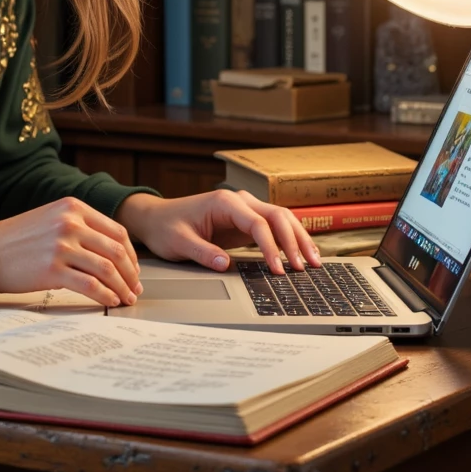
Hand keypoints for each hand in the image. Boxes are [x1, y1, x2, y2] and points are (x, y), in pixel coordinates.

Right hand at [0, 197, 143, 306]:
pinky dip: (105, 295)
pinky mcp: (52, 269)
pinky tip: (109, 302)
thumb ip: (77, 226)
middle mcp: (69, 222)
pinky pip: (90, 285)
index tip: (133, 270)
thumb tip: (108, 251)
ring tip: (125, 299)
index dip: (131, 255)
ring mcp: (61, 245)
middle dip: (131, 274)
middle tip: (134, 289)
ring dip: (122, 287)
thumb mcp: (49, 218)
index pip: (116, 231)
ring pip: (107, 268)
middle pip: (116, 250)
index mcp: (72, 207)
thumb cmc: (14, 240)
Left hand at [115, 190, 322, 277]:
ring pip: (281, 219)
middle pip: (278, 216)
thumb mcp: (178, 242)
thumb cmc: (166, 227)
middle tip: (306, 267)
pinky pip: (274, 228)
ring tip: (314, 262)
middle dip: (295, 241)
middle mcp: (239, 202)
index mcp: (225, 202)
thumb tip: (224, 264)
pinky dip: (290, 240)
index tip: (277, 270)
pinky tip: (301, 255)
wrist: (156, 218)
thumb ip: (202, 252)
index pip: (258, 223)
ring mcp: (245, 210)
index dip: (271, 247)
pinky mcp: (246, 221)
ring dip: (299, 239)